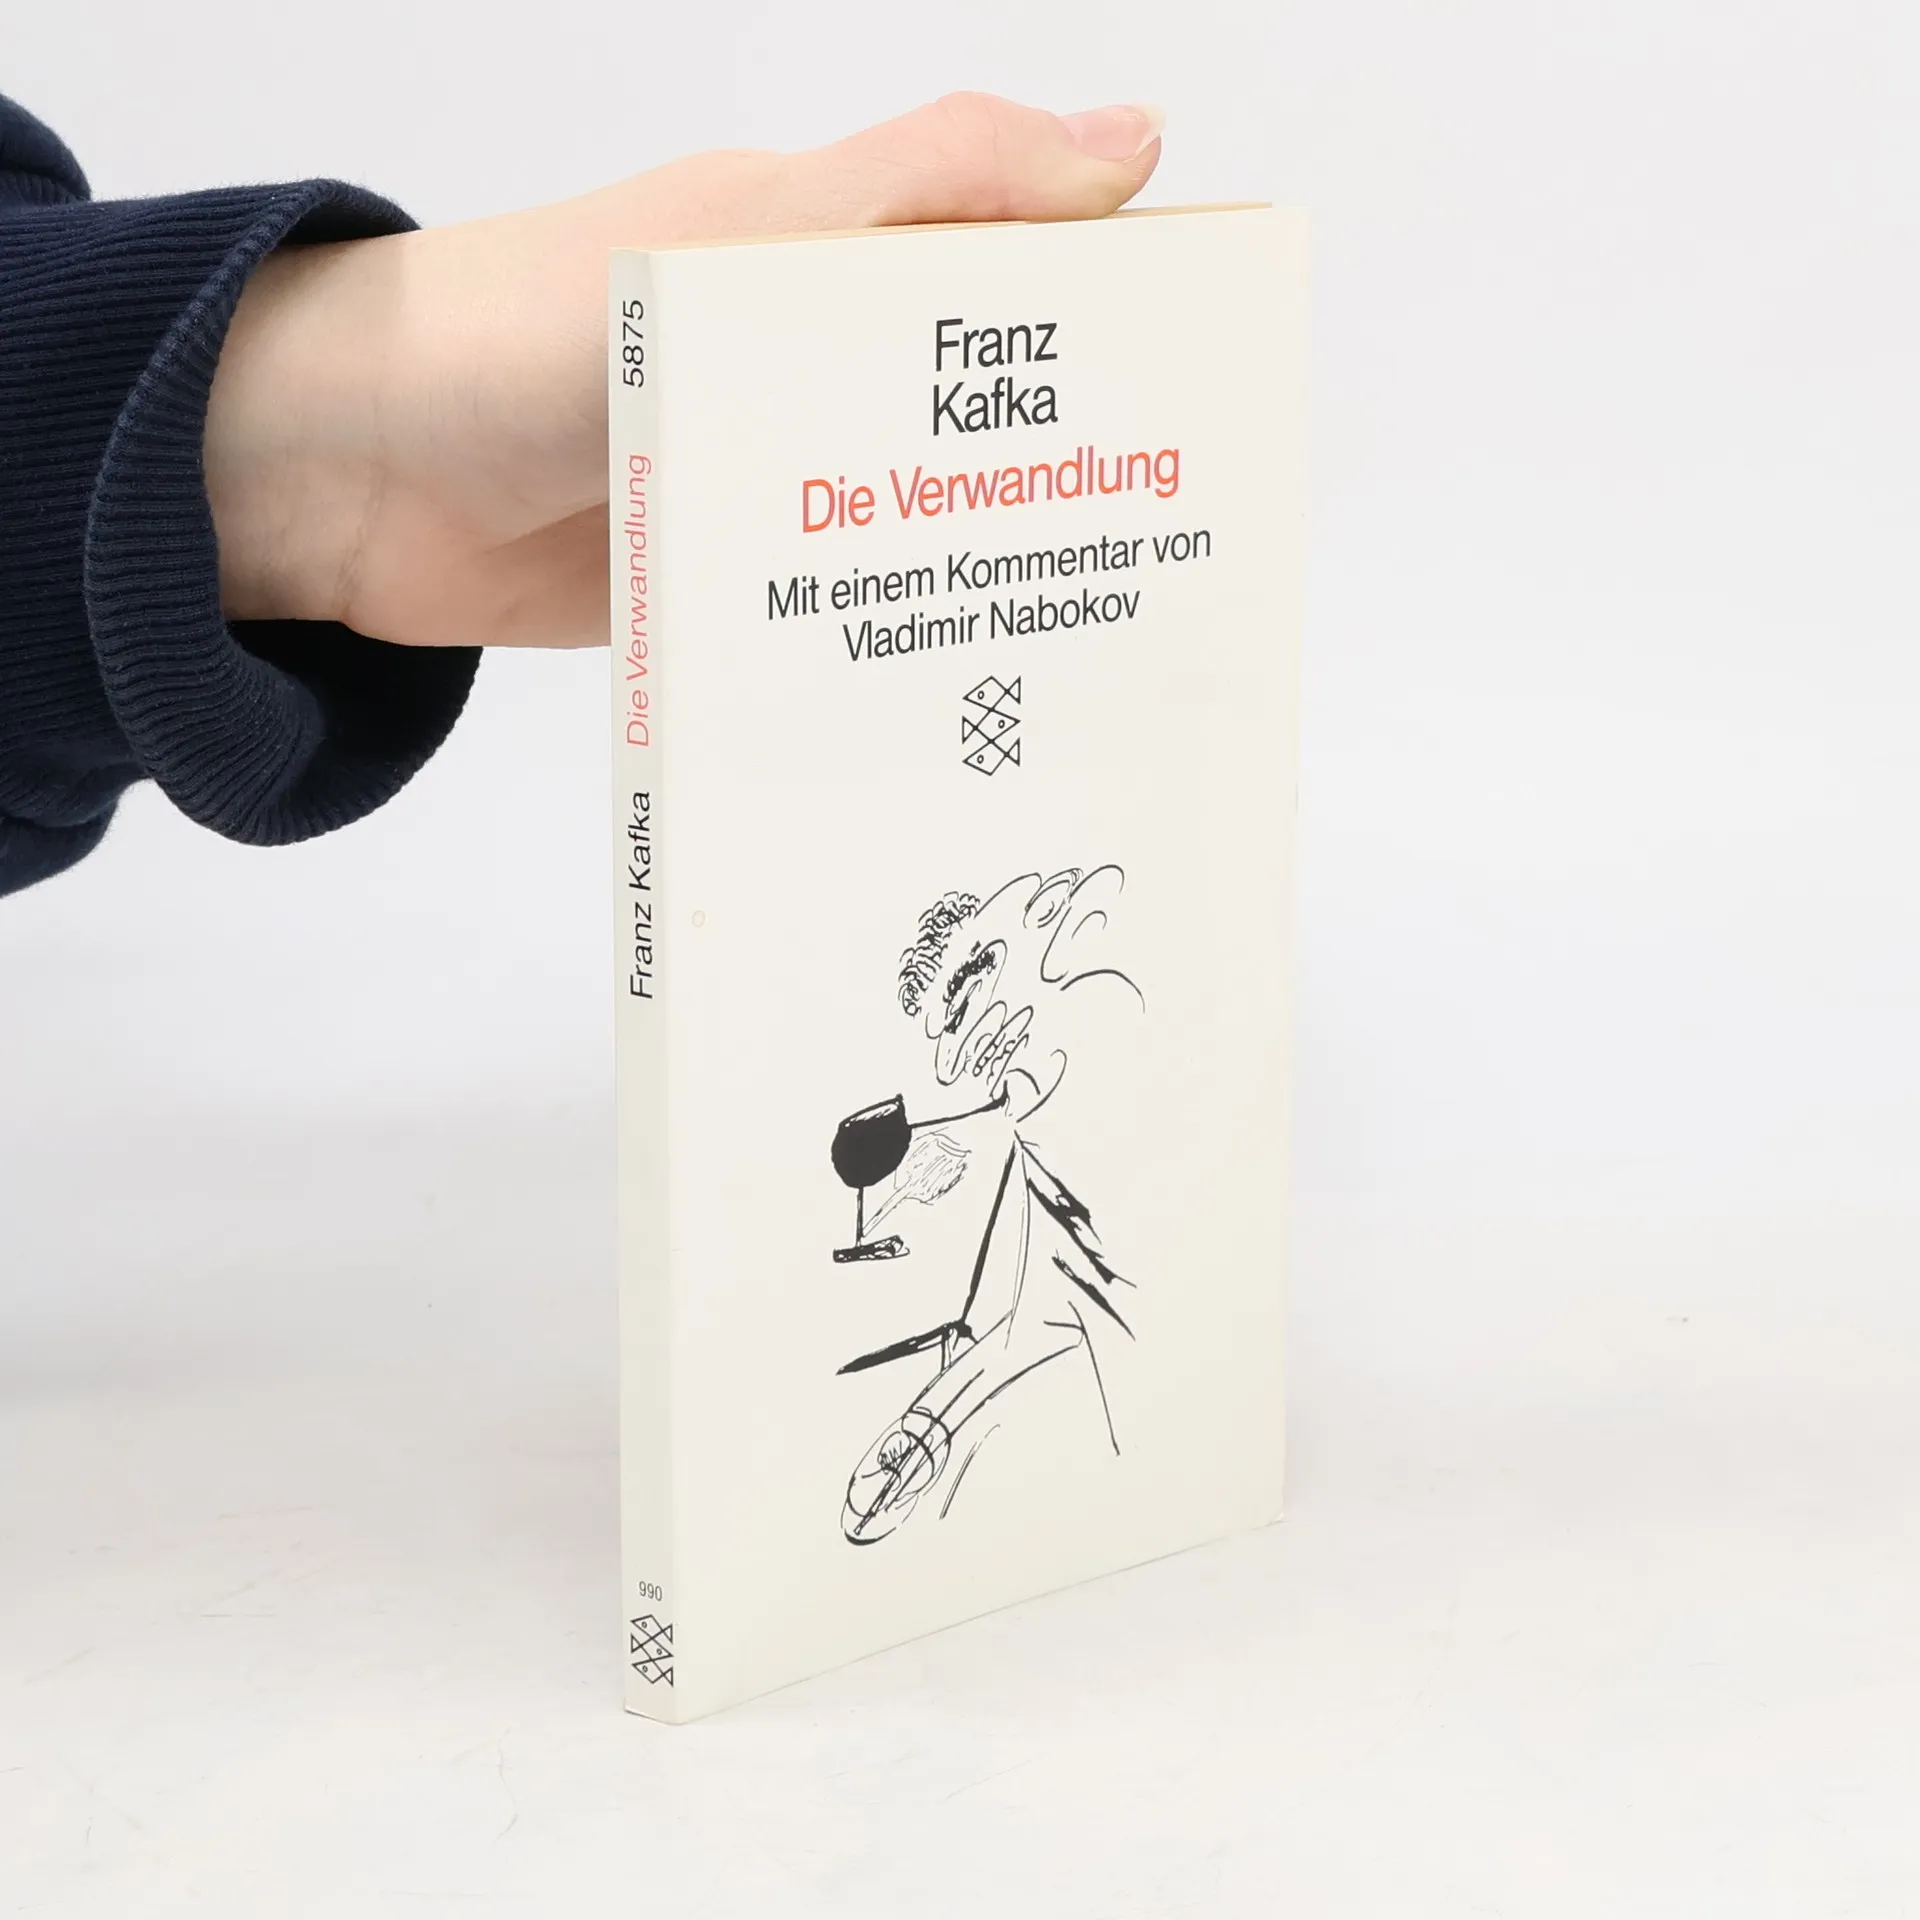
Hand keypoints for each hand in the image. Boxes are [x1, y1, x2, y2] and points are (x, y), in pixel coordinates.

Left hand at [204, 95, 1164, 649]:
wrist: (352, 478)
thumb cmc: (535, 325)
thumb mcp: (751, 232)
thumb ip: (931, 183)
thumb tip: (1134, 136)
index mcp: (838, 262)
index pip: (1016, 267)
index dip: (1118, 306)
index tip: (1213, 378)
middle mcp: (817, 370)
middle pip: (982, 416)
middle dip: (1076, 470)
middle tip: (1178, 547)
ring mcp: (775, 486)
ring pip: (917, 524)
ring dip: (990, 573)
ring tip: (1099, 643)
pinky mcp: (732, 586)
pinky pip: (836, 613)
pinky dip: (893, 645)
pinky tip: (967, 693)